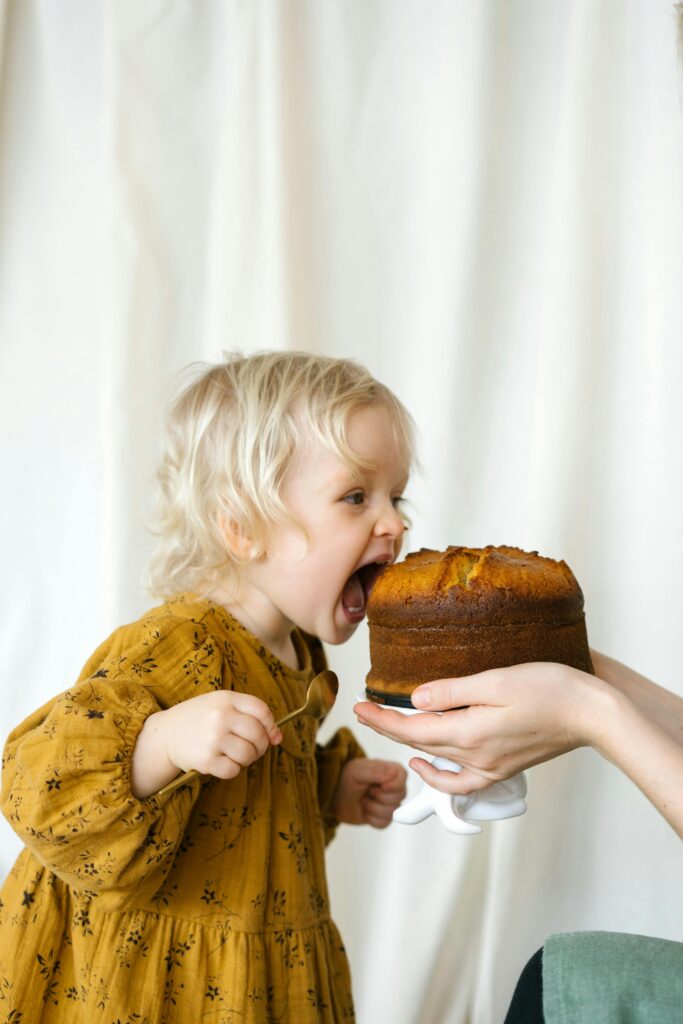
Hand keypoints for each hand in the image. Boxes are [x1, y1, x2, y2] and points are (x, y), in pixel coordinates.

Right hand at [132, 691, 280, 796]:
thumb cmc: (199, 719)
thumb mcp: (221, 705)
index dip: (271, 725)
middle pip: (258, 734)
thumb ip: (249, 714)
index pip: (261, 710)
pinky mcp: (206, 760)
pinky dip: (232, 769)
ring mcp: (213, 738)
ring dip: (248, 759)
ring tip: (236, 755)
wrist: (165, 734)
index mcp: (226, 699)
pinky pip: (233, 770)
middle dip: (261, 746)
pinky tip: (223, 762)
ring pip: (248, 754)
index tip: (271, 736)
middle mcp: (220, 716)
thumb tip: (277, 738)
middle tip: (253, 749)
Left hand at [331, 758, 406, 827]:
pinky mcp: (384, 817)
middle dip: (380, 796)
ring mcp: (390, 803)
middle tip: (367, 791)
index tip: (381, 786)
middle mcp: (394, 786)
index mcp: (390, 770)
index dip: (394, 784)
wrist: (335, 798)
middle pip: (399, 796)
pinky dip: (371, 819)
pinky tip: (364, 811)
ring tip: (363, 800)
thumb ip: (375, 772)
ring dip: (372, 807)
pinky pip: (385, 823)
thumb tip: (393, 774)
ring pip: (392, 812)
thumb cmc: (347, 779)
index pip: (403, 776)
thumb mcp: (356, 771)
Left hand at [354, 662, 608, 795]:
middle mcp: (474, 756)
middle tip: (364, 709)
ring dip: (408, 745)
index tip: (358, 705)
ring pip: (435, 759)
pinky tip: (427, 764)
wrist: (590, 713)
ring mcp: (489, 766)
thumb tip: (414, 700)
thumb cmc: (549, 689)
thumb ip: (452, 691)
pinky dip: (438, 776)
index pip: (411, 727)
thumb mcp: (496, 680)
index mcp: (468, 733)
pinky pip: (460, 781)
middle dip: (387, 727)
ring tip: (389, 727)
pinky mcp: (502, 768)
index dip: (381, 718)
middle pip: (418, 743)